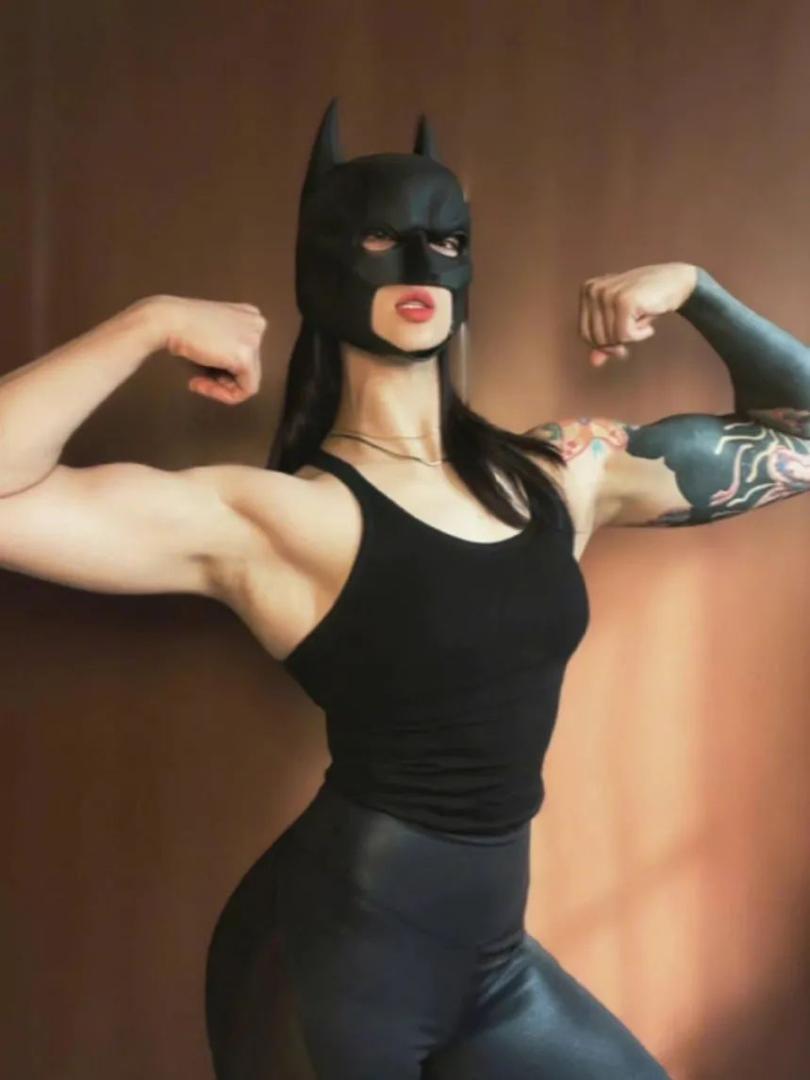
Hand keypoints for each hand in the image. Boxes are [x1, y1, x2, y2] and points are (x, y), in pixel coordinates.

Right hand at [146, 295, 266, 403]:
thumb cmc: (180, 325)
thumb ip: (228, 346)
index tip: (204, 371)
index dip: (226, 368)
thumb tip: (233, 374)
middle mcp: (258, 324)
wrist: (167, 319)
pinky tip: (200, 383)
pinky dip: (223, 394)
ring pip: (249, 381)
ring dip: (221, 388)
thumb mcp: (213, 331)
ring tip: (198, 382)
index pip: (249, 354)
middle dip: (224, 379)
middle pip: (250, 368)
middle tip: (199, 380)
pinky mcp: (246, 358)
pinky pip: (245, 390)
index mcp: (251, 315)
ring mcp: (254, 340)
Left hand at [579, 262, 697, 367]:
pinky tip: (648, 326)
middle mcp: (593, 290)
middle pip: (596, 338)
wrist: (675, 282)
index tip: (620, 344)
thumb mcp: (620, 321)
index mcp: (588, 290)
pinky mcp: (624, 301)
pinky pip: (625, 335)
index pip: (584, 332)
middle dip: (617, 342)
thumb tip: (594, 362)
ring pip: (610, 338)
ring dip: (631, 337)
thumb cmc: (645, 302)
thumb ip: (605, 340)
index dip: (602, 345)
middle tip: (635, 330)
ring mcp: (607, 294)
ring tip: (641, 320)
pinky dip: (639, 335)